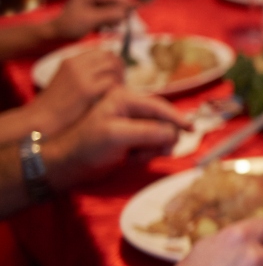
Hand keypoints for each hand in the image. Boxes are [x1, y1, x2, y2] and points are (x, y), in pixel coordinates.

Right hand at [30, 49, 122, 135]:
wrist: (41, 119)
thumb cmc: (55, 104)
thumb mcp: (67, 81)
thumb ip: (84, 72)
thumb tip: (110, 70)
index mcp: (70, 60)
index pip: (101, 51)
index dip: (113, 61)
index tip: (116, 73)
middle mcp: (76, 64)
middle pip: (110, 57)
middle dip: (120, 68)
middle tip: (121, 82)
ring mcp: (81, 75)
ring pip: (113, 67)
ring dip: (120, 78)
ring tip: (118, 90)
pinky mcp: (87, 89)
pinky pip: (112, 82)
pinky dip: (117, 89)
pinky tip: (114, 97)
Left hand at [43, 89, 189, 189]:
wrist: (66, 167)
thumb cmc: (87, 146)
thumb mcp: (118, 136)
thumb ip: (149, 132)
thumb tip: (174, 135)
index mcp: (125, 99)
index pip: (160, 106)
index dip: (178, 118)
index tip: (193, 129)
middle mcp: (130, 109)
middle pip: (163, 122)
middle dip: (160, 138)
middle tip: (152, 152)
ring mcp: (130, 126)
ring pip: (158, 136)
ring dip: (151, 149)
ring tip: (134, 157)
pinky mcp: (130, 141)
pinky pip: (150, 146)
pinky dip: (144, 155)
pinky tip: (130, 160)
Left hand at [48, 0, 133, 39]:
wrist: (59, 31)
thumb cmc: (71, 25)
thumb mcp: (91, 20)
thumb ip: (109, 15)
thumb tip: (126, 13)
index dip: (126, 1)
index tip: (135, 11)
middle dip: (123, 5)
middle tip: (125, 19)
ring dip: (119, 10)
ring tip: (113, 24)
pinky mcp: (97, 1)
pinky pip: (112, 3)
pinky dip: (114, 13)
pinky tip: (109, 23)